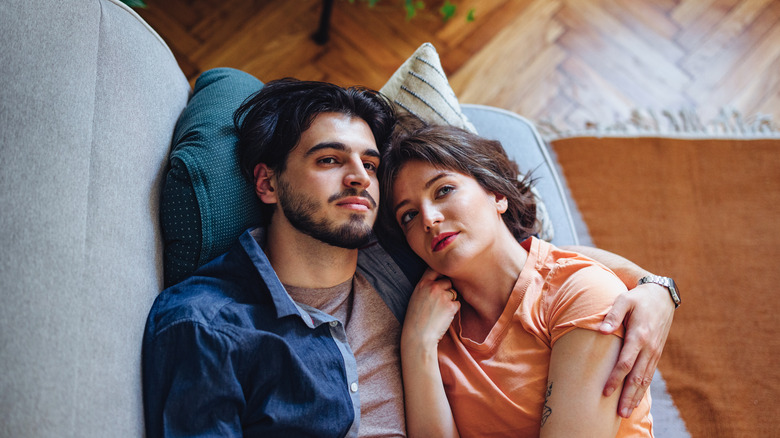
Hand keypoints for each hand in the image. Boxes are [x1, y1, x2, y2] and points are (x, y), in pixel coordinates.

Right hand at [401, 268, 460, 351]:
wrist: (418, 337)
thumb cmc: (415, 320)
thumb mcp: (416, 298)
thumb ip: (426, 287)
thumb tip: (441, 280)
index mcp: (422, 284)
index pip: (434, 269)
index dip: (440, 272)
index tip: (442, 276)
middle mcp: (432, 287)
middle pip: (448, 281)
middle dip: (447, 289)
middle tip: (439, 303)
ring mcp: (442, 296)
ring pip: (454, 293)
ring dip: (450, 301)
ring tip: (439, 312)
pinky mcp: (451, 306)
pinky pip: (457, 303)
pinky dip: (453, 310)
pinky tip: (443, 317)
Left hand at [599, 282, 674, 417]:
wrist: (663, 296)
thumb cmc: (638, 298)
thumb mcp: (624, 299)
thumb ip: (613, 315)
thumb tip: (601, 331)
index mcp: (640, 335)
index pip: (626, 362)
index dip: (616, 378)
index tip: (605, 391)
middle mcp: (649, 347)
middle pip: (637, 377)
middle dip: (627, 396)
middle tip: (619, 413)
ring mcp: (655, 352)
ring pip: (645, 379)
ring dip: (636, 396)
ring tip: (626, 411)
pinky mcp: (657, 353)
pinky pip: (649, 374)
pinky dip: (642, 388)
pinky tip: (635, 398)